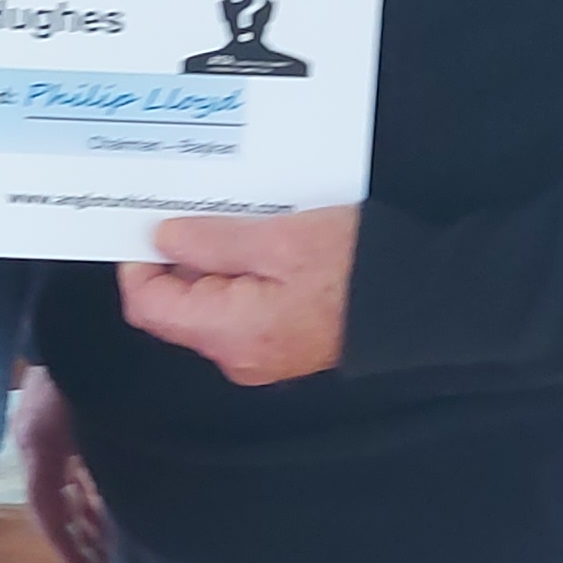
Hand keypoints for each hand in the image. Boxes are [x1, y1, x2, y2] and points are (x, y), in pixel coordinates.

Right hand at [13, 364, 109, 562]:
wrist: (71, 319)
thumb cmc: (83, 364)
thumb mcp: (90, 413)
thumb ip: (97, 458)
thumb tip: (115, 509)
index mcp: (41, 445)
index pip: (48, 511)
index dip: (67, 547)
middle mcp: (39, 446)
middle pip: (55, 507)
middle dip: (78, 540)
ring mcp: (48, 437)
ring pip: (65, 491)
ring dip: (85, 520)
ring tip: (108, 550)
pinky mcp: (60, 428)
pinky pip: (72, 471)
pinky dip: (88, 494)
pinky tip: (108, 510)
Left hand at [118, 205, 358, 387]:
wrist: (425, 301)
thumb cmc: (358, 268)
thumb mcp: (279, 239)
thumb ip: (213, 241)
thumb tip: (162, 239)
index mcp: (230, 332)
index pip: (149, 307)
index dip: (137, 264)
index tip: (147, 223)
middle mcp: (237, 354)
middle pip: (177, 307)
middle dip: (178, 257)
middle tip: (192, 208)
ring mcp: (260, 351)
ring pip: (208, 303)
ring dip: (211, 260)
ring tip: (233, 218)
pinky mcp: (281, 339)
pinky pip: (239, 305)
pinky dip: (238, 272)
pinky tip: (258, 239)